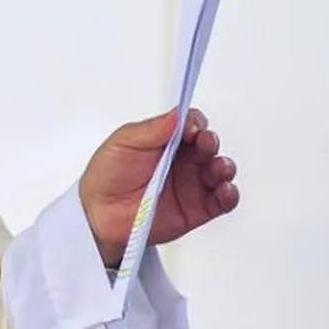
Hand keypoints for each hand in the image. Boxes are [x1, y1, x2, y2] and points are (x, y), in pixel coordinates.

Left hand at [79, 107, 239, 266]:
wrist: (99, 214)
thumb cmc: (107, 176)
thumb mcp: (123, 143)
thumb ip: (152, 129)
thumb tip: (177, 114)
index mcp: (165, 140)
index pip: (190, 125)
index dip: (194, 123)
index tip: (190, 127)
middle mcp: (182, 160)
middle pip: (208, 145)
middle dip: (210, 141)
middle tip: (204, 143)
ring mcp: (192, 184)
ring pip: (221, 170)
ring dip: (225, 166)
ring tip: (217, 167)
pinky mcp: (198, 209)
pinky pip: (223, 201)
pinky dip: (230, 194)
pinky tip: (224, 190)